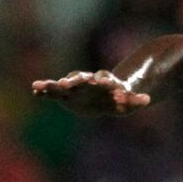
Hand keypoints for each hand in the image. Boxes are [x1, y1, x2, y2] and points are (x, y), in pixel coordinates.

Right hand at [32, 70, 150, 115]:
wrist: (107, 97)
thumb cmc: (119, 99)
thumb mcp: (129, 102)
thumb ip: (136, 100)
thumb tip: (147, 100)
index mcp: (106, 82)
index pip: (105, 78)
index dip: (105, 80)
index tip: (104, 82)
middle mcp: (89, 81)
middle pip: (82, 78)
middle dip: (76, 80)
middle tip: (69, 81)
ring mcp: (77, 86)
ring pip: (64, 83)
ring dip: (54, 85)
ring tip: (39, 85)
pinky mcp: (66, 94)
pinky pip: (54, 92)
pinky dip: (45, 90)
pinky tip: (35, 90)